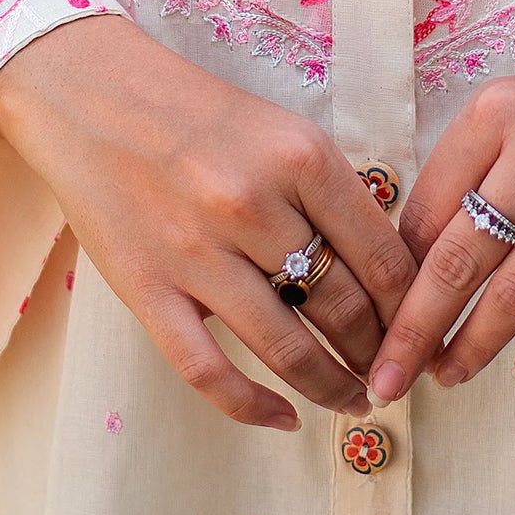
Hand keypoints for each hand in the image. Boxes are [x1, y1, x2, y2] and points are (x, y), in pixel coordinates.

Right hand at [0, 13, 415, 430]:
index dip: (413, 308)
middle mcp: (253, 204)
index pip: (382, 256)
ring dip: (332, 386)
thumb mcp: (283, 132)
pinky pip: (207, 370)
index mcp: (300, 157)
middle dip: (379, 352)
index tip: (422, 331)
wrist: (92, 96)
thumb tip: (385, 273)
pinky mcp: (146, 289)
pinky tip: (284, 418)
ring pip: (286, 347)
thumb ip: (331, 195)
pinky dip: (253, 406)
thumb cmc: (199, 115)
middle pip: (342, 306)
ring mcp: (195, 252)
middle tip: (395, 374)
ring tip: (355, 402)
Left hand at [366, 49, 514, 404]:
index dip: (394, 278)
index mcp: (498, 112)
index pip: (425, 212)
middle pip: (460, 258)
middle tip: (387, 377)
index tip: (377, 318)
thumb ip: (472, 168)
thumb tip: (412, 255)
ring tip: (447, 376)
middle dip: (414, 330)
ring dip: (473, 346)